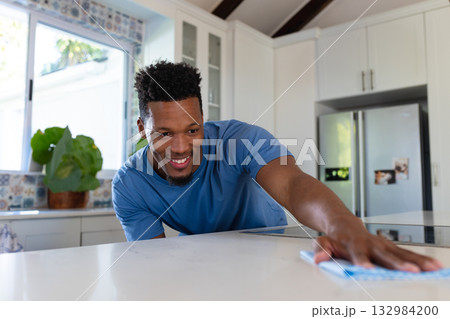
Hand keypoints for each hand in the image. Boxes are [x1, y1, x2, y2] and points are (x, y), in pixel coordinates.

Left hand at [312, 231, 443, 271]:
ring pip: (402, 253)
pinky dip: (421, 259)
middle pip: (386, 254)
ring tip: (433, 269)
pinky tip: (435, 266)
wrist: (343, 222)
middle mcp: (371, 243)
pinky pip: (408, 254)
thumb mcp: (322, 241)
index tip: (367, 268)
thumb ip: (321, 249)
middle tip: (411, 272)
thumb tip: (319, 259)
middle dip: (399, 264)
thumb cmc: (335, 236)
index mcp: (353, 242)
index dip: (362, 260)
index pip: (357, 253)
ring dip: (418, 262)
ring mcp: (383, 244)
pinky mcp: (391, 247)